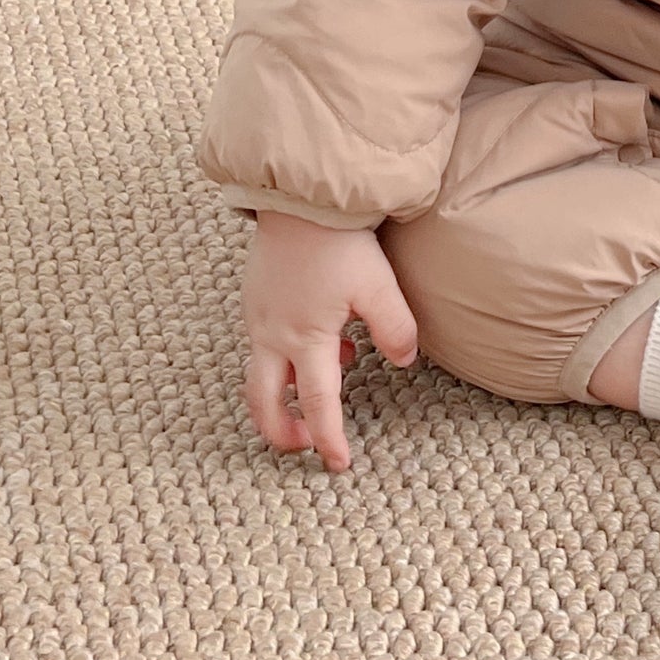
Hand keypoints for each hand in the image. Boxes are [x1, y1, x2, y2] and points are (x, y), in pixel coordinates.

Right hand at [242, 212, 419, 471]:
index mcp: (304, 339)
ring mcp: (258, 316)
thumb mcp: (379, 285)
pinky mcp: (255, 297)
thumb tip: (404, 360)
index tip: (339, 464)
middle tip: (306, 444)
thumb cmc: (339, 240)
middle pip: (263, 403)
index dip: (329, 439)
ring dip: (285, 394)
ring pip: (260, 375)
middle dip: (281, 432)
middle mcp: (272, 335)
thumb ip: (395, 327)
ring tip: (324, 385)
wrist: (300, 195)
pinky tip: (325, 339)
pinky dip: (287, 359)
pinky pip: (264, 344)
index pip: (317, 406)